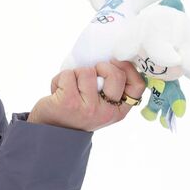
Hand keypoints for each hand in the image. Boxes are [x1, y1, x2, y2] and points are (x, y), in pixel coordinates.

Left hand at [27, 60, 145, 131]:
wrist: (51, 130)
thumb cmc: (76, 111)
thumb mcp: (100, 105)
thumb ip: (109, 88)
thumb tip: (111, 58)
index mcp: (118, 110)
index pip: (137, 86)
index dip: (128, 68)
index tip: (114, 63)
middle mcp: (107, 111)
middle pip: (116, 75)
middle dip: (101, 66)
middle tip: (90, 74)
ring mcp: (89, 107)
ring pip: (88, 71)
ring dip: (75, 73)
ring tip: (70, 86)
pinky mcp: (69, 102)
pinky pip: (68, 75)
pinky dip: (59, 78)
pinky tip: (58, 90)